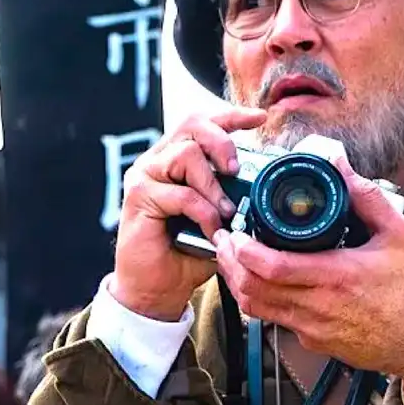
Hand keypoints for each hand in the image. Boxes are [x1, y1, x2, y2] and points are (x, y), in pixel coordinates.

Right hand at [110, 107, 267, 321]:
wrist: (157, 288)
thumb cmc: (188, 251)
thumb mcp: (219, 216)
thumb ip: (233, 194)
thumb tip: (265, 181)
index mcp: (176, 157)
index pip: (203, 122)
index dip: (232, 116)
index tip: (260, 118)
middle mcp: (157, 159)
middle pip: (192, 124)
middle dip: (222, 141)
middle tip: (235, 170)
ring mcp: (145, 175)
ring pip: (186, 155)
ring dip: (213, 185)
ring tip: (225, 211)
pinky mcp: (138, 196)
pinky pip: (182, 193)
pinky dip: (204, 211)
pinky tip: (211, 228)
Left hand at [213, 157, 403, 376]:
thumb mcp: (397, 233)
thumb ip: (366, 197)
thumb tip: (340, 166)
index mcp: (336, 276)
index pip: (274, 268)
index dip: (244, 252)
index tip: (235, 233)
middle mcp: (318, 306)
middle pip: (253, 290)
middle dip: (229, 263)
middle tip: (223, 240)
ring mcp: (312, 328)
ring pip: (256, 309)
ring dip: (238, 282)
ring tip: (233, 258)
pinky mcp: (313, 341)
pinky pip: (274, 320)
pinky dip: (260, 299)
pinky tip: (261, 281)